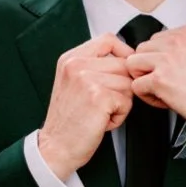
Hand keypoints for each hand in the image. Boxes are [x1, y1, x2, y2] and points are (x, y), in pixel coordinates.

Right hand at [37, 35, 136, 181]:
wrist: (56, 146)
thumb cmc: (69, 119)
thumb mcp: (75, 83)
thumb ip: (95, 66)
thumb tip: (128, 59)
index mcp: (71, 58)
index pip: (108, 40)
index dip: (124, 53)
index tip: (124, 71)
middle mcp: (76, 65)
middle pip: (124, 64)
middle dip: (123, 87)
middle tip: (104, 103)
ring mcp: (87, 79)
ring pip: (129, 84)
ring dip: (122, 103)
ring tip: (100, 112)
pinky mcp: (98, 96)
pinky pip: (127, 102)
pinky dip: (120, 116)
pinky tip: (101, 121)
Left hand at [122, 25, 185, 141]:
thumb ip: (182, 48)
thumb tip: (158, 53)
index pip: (156, 40)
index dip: (161, 59)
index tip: (176, 72)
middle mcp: (177, 40)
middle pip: (141, 50)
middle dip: (149, 68)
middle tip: (168, 83)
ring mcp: (167, 59)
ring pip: (132, 64)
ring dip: (144, 79)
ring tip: (164, 90)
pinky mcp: (159, 80)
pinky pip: (136, 86)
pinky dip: (147, 97)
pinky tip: (165, 100)